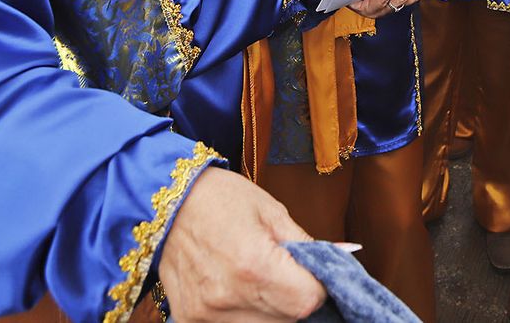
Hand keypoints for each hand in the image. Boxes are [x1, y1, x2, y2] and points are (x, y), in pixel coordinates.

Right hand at [159, 167, 324, 321]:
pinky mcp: (189, 320)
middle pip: (288, 320)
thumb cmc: (220, 198)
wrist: (165, 202)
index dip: (319, 287)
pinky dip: (246, 314)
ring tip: (261, 280)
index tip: (314, 273)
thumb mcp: (272, 212)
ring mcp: (206, 314)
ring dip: (273, 310)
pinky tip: (240, 290)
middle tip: (288, 274)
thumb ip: (307, 245)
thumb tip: (344, 258)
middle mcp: (228, 297)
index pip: (308, 301)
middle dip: (297, 300)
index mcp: (254, 265)